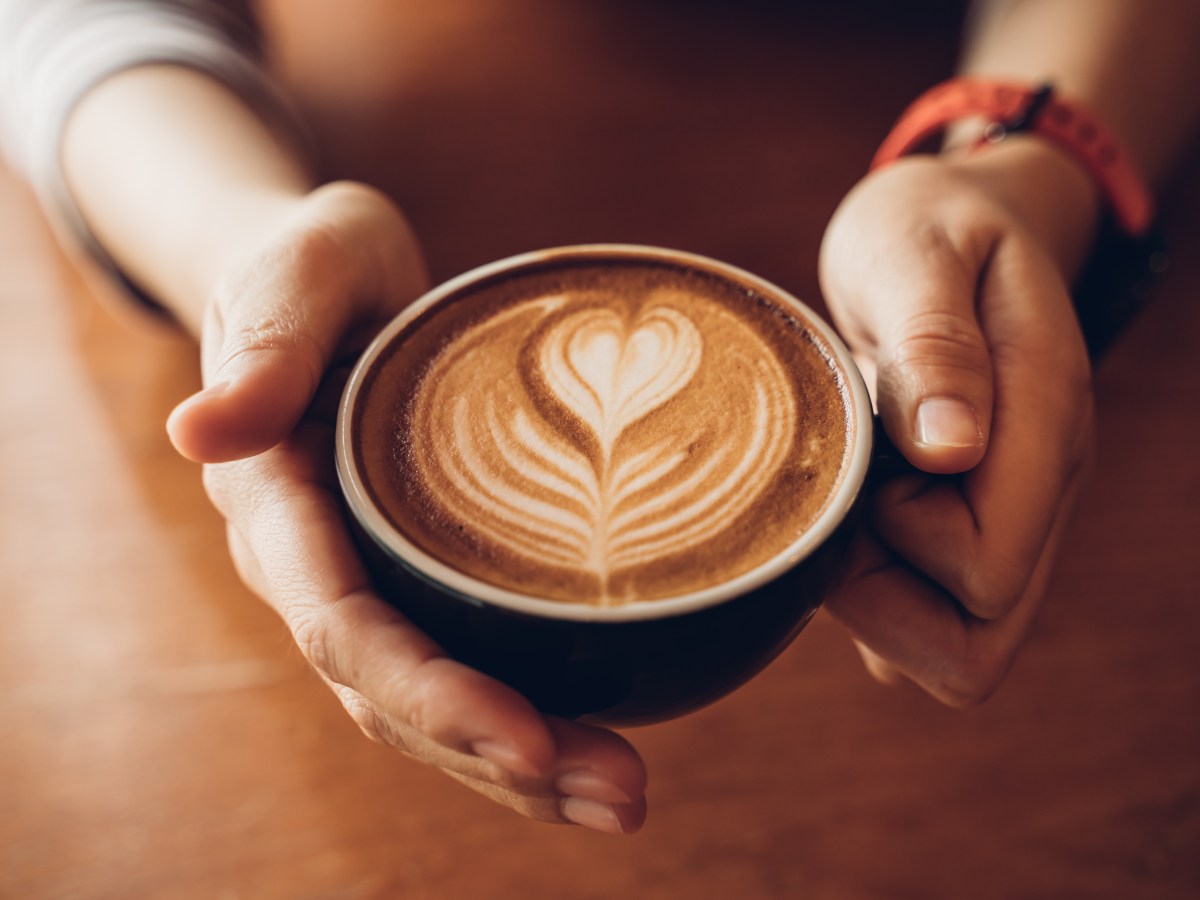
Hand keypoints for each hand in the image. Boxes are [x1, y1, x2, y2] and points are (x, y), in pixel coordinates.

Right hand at [166, 182, 647, 831]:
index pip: (346, 629)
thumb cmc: (316, 266)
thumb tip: (199, 431)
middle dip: (501, 758)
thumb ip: (267, 342)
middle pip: (397, 696)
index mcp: (278, 507)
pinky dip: (526, 716)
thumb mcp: (299, 271)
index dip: (432, 695)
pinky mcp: (418, 580)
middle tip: (624, 795)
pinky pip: (463, 667)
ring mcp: (367, 583)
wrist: (333, 285)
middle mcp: (315, 569)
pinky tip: (597, 745)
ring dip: (524, 766)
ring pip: (430, 707)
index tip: (529, 743)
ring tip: (624, 798)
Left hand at [818, 145, 1096, 705]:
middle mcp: (1038, 484)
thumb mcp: (917, 255)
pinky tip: (846, 520)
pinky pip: (933, 616)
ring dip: (874, 596)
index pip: (990, 572)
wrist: (952, 225)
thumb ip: (935, 345)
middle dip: (881, 598)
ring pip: (954, 642)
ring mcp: (1009, 511)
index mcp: (1042, 422)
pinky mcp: (970, 521)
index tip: (857, 467)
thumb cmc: (926, 230)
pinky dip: (876, 594)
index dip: (901, 546)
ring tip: (842, 493)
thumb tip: (951, 450)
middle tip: (837, 498)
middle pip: (976, 642)